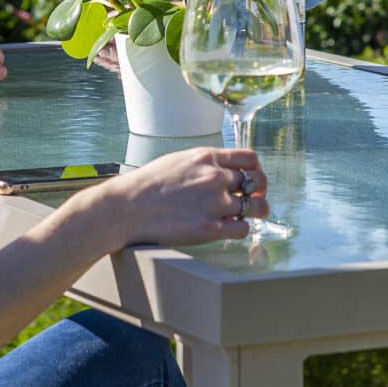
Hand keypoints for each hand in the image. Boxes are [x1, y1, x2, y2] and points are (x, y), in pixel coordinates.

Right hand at [85, 147, 266, 248]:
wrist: (127, 207)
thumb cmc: (148, 185)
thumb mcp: (179, 160)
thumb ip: (204, 164)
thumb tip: (224, 170)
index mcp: (207, 157)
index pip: (250, 158)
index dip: (256, 169)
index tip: (254, 178)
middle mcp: (214, 177)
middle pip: (257, 182)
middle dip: (260, 191)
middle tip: (256, 199)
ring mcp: (213, 203)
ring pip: (255, 207)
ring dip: (256, 211)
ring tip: (250, 215)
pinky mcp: (209, 229)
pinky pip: (242, 229)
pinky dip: (241, 229)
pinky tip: (232, 228)